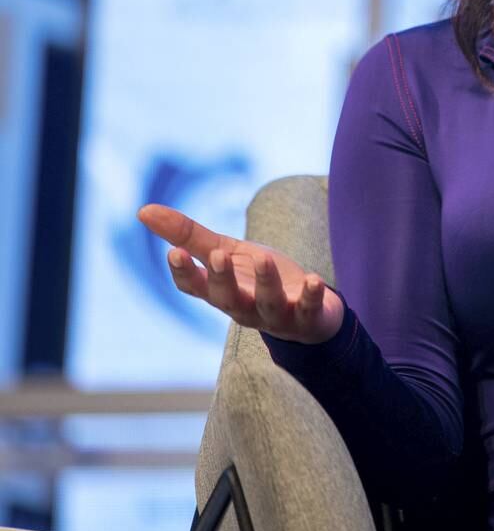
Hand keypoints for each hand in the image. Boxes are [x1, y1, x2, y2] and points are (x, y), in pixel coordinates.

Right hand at [136, 203, 344, 344]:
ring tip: (264, 258)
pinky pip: (309, 311)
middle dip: (221, 279)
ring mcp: (276, 316)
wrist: (307, 309)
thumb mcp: (225, 252)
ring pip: (267, 304)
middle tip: (217, 255)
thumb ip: (189, 236)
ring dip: (266, 283)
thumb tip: (142, 211)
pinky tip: (314, 279)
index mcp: (221, 292)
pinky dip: (312, 297)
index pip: (195, 288)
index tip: (174, 252)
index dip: (184, 273)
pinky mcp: (307, 318)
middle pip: (227, 299)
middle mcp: (244, 308)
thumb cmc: (257, 279)